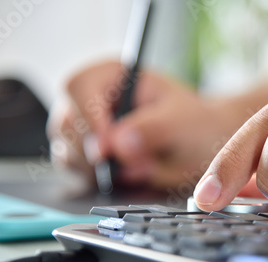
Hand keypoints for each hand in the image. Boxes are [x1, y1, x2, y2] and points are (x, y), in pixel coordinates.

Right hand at [47, 61, 246, 188]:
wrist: (202, 143)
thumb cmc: (194, 122)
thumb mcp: (181, 121)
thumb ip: (151, 129)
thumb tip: (117, 143)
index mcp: (114, 74)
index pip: (79, 87)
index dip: (89, 118)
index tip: (108, 147)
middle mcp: (92, 98)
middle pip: (66, 124)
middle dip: (98, 153)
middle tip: (138, 165)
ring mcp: (85, 127)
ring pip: (67, 152)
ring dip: (98, 170)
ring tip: (141, 168)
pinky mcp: (86, 154)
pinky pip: (75, 171)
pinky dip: (97, 180)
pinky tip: (126, 176)